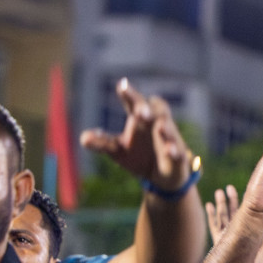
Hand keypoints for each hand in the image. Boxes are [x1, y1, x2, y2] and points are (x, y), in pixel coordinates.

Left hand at [80, 78, 194, 190]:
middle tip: (140, 111)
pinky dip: (174, 149)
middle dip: (148, 109)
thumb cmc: (139, 156)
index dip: (128, 94)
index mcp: (139, 119)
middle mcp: (155, 123)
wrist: (161, 177)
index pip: (133, 102)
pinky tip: (169, 151)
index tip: (122, 85)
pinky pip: (178, 150)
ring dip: (166, 127)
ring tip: (160, 127)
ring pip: (169, 127)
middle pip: (154, 108)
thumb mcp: (117, 150)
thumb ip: (102, 143)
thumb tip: (83, 138)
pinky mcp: (178, 155)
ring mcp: (168, 138)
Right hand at [207, 184, 262, 262]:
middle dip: (230, 200)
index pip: (245, 215)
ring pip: (222, 216)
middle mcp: (234, 232)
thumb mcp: (262, 252)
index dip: (245, 205)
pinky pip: (213, 225)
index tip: (245, 193)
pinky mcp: (218, 240)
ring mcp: (225, 235)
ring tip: (219, 191)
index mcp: (245, 233)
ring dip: (220, 204)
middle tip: (229, 187)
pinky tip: (208, 205)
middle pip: (232, 212)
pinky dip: (211, 215)